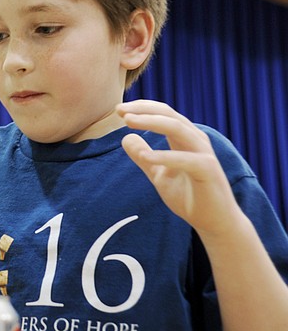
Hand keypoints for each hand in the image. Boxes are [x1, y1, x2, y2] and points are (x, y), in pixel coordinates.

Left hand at [116, 99, 238, 236]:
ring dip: (151, 122)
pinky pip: (185, 159)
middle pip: (169, 115)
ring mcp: (204, 153)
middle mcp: (195, 140)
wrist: (213, 221)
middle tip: (119, 110)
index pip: (163, 114)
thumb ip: (143, 157)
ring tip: (128, 123)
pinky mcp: (208, 170)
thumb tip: (125, 138)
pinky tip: (145, 157)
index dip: (141, 109)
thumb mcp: (159, 175)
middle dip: (143, 110)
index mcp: (184, 138)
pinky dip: (164, 156)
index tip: (118, 110)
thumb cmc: (189, 196)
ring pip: (178, 128)